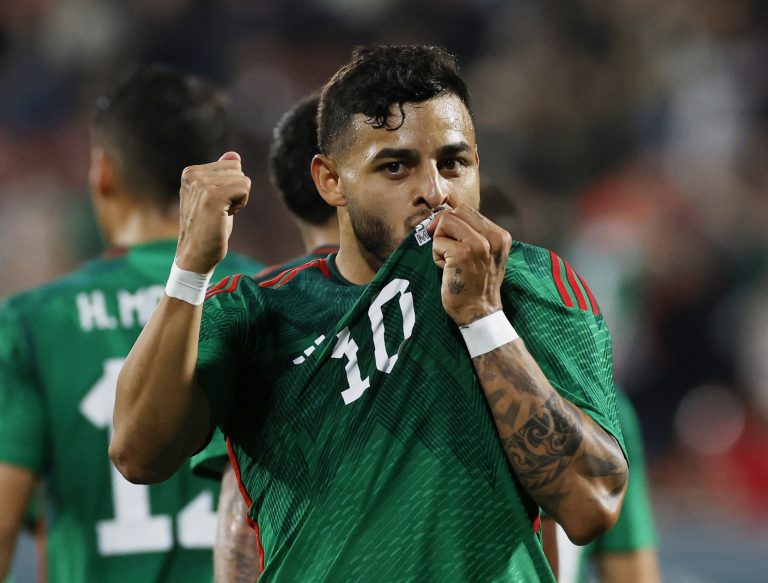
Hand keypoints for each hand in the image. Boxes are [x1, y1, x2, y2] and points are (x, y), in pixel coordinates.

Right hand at [176, 152, 250, 273]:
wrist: (195, 254)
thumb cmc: (207, 228)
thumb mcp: (214, 196)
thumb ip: (222, 174)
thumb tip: (233, 154)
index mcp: (190, 172)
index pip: (231, 164)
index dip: (231, 186)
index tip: (216, 203)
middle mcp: (193, 174)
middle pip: (238, 169)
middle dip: (236, 191)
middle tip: (219, 210)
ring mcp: (201, 184)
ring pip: (243, 179)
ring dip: (238, 199)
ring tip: (220, 214)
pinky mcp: (212, 196)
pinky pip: (244, 188)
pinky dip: (241, 204)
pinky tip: (225, 216)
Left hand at [431, 205, 511, 324]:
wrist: (478, 311)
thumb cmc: (476, 284)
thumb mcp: (485, 254)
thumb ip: (473, 233)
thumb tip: (445, 215)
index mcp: (500, 235)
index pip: (467, 210)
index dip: (451, 222)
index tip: (449, 240)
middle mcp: (493, 237)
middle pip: (456, 212)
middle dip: (444, 229)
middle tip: (447, 250)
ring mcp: (479, 245)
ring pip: (445, 222)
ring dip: (440, 242)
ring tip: (449, 261)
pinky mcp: (463, 254)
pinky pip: (437, 242)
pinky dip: (436, 256)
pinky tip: (447, 270)